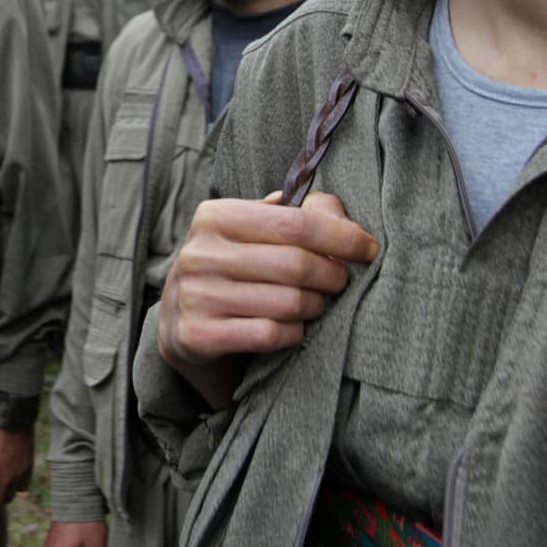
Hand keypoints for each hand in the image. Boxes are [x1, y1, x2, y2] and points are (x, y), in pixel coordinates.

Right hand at [158, 190, 376, 409]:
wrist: (179, 320)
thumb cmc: (231, 267)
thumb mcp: (252, 231)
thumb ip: (295, 214)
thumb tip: (336, 211)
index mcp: (216, 216)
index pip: (294, 223)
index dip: (341, 237)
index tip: (368, 248)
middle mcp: (200, 253)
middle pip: (296, 265)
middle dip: (332, 276)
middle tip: (341, 282)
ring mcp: (196, 295)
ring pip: (287, 303)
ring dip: (315, 306)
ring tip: (316, 304)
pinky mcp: (197, 335)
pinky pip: (269, 334)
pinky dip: (293, 333)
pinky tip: (293, 328)